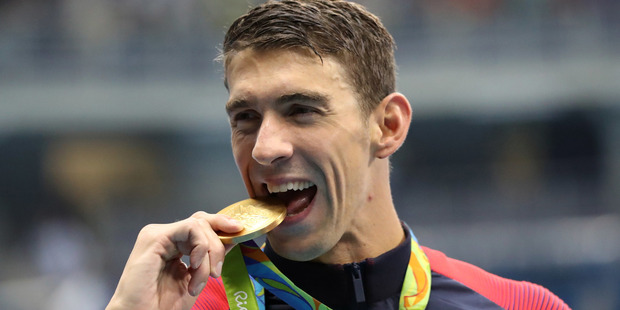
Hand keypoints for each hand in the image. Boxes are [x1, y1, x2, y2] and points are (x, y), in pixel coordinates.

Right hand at [106, 212, 242, 309]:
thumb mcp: (196, 278)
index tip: (239, 233)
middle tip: (218, 272)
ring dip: (209, 254)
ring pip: (199, 225)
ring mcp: (158, 234)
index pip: (201, 225)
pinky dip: (201, 247)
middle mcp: (165, 235)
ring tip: (201, 280)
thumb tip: (230, 238)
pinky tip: (196, 266)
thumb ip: (210, 257)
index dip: (222, 225)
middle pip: (202, 221)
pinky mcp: (155, 237)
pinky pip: (190, 229)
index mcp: (173, 244)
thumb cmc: (162, 304)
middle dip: (218, 242)